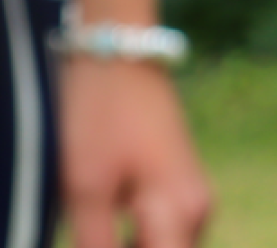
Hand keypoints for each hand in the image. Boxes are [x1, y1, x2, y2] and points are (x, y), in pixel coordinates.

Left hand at [60, 58, 212, 247]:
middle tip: (80, 228)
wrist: (114, 48)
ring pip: (153, 247)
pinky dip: (123, 236)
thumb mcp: (82, 183)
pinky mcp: (172, 184)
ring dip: (117, 245)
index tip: (87, 240)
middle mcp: (196, 212)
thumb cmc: (96, 112)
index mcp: (180, 216)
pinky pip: (152, 229)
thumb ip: (95, 243)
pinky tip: (88, 222)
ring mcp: (188, 197)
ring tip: (81, 218)